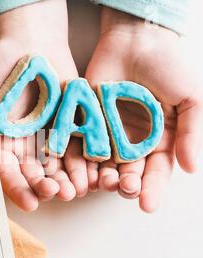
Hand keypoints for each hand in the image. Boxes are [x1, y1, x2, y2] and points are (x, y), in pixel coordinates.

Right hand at [0, 0, 95, 210]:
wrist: (30, 44)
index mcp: (1, 144)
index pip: (7, 173)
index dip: (17, 188)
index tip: (29, 203)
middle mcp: (25, 147)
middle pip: (35, 175)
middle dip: (45, 188)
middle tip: (55, 194)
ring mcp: (50, 139)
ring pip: (59, 168)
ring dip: (67, 181)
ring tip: (75, 190)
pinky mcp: (71, 127)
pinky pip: (79, 149)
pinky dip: (85, 163)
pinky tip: (93, 174)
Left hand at [86, 8, 202, 211]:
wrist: (136, 40)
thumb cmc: (169, 66)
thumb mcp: (190, 99)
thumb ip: (191, 133)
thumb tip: (190, 169)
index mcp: (159, 141)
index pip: (155, 172)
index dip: (152, 189)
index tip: (147, 205)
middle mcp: (133, 143)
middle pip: (128, 172)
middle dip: (126, 184)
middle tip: (124, 189)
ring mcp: (108, 134)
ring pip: (103, 164)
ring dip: (101, 176)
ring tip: (102, 184)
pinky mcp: (87, 124)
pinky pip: (82, 145)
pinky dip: (80, 159)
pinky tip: (79, 170)